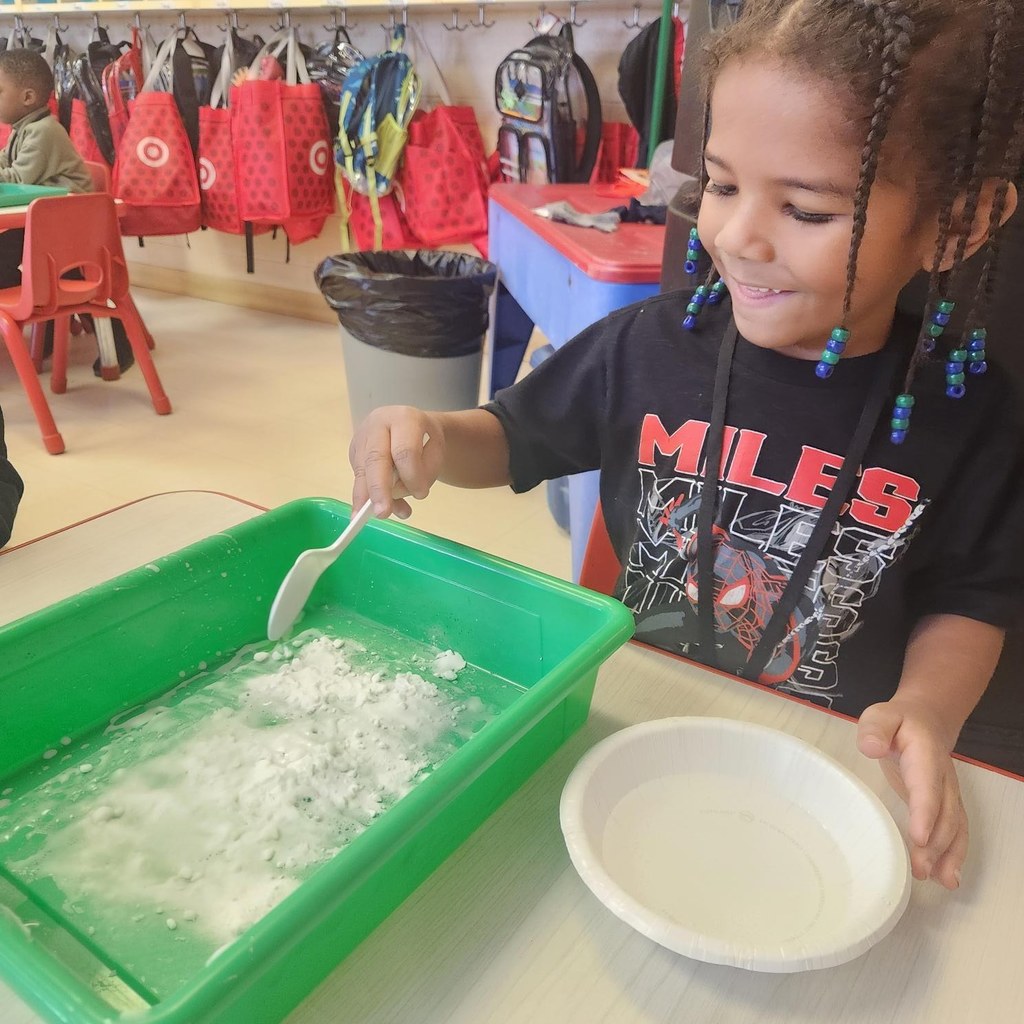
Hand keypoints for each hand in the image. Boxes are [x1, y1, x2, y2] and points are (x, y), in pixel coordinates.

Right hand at [349, 406, 443, 519]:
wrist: (410, 424)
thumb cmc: (425, 439)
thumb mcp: (436, 450)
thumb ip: (423, 471)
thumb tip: (395, 494)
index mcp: (404, 418)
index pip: (405, 450)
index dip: (412, 476)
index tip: (421, 495)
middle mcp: (378, 424)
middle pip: (376, 459)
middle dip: (379, 489)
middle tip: (382, 513)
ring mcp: (362, 437)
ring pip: (362, 470)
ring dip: (365, 497)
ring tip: (365, 518)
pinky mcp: (354, 452)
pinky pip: (358, 477)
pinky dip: (361, 497)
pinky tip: (360, 513)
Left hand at [857, 698, 966, 888]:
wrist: (926, 719)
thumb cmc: (896, 721)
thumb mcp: (880, 715)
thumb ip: (874, 728)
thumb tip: (871, 747)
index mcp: (925, 755)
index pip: (926, 786)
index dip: (925, 812)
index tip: (919, 837)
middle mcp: (944, 778)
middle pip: (944, 813)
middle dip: (935, 843)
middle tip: (920, 870)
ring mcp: (949, 792)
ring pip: (954, 825)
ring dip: (948, 854)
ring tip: (937, 880)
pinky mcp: (946, 803)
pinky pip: (956, 829)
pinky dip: (954, 854)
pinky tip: (948, 877)